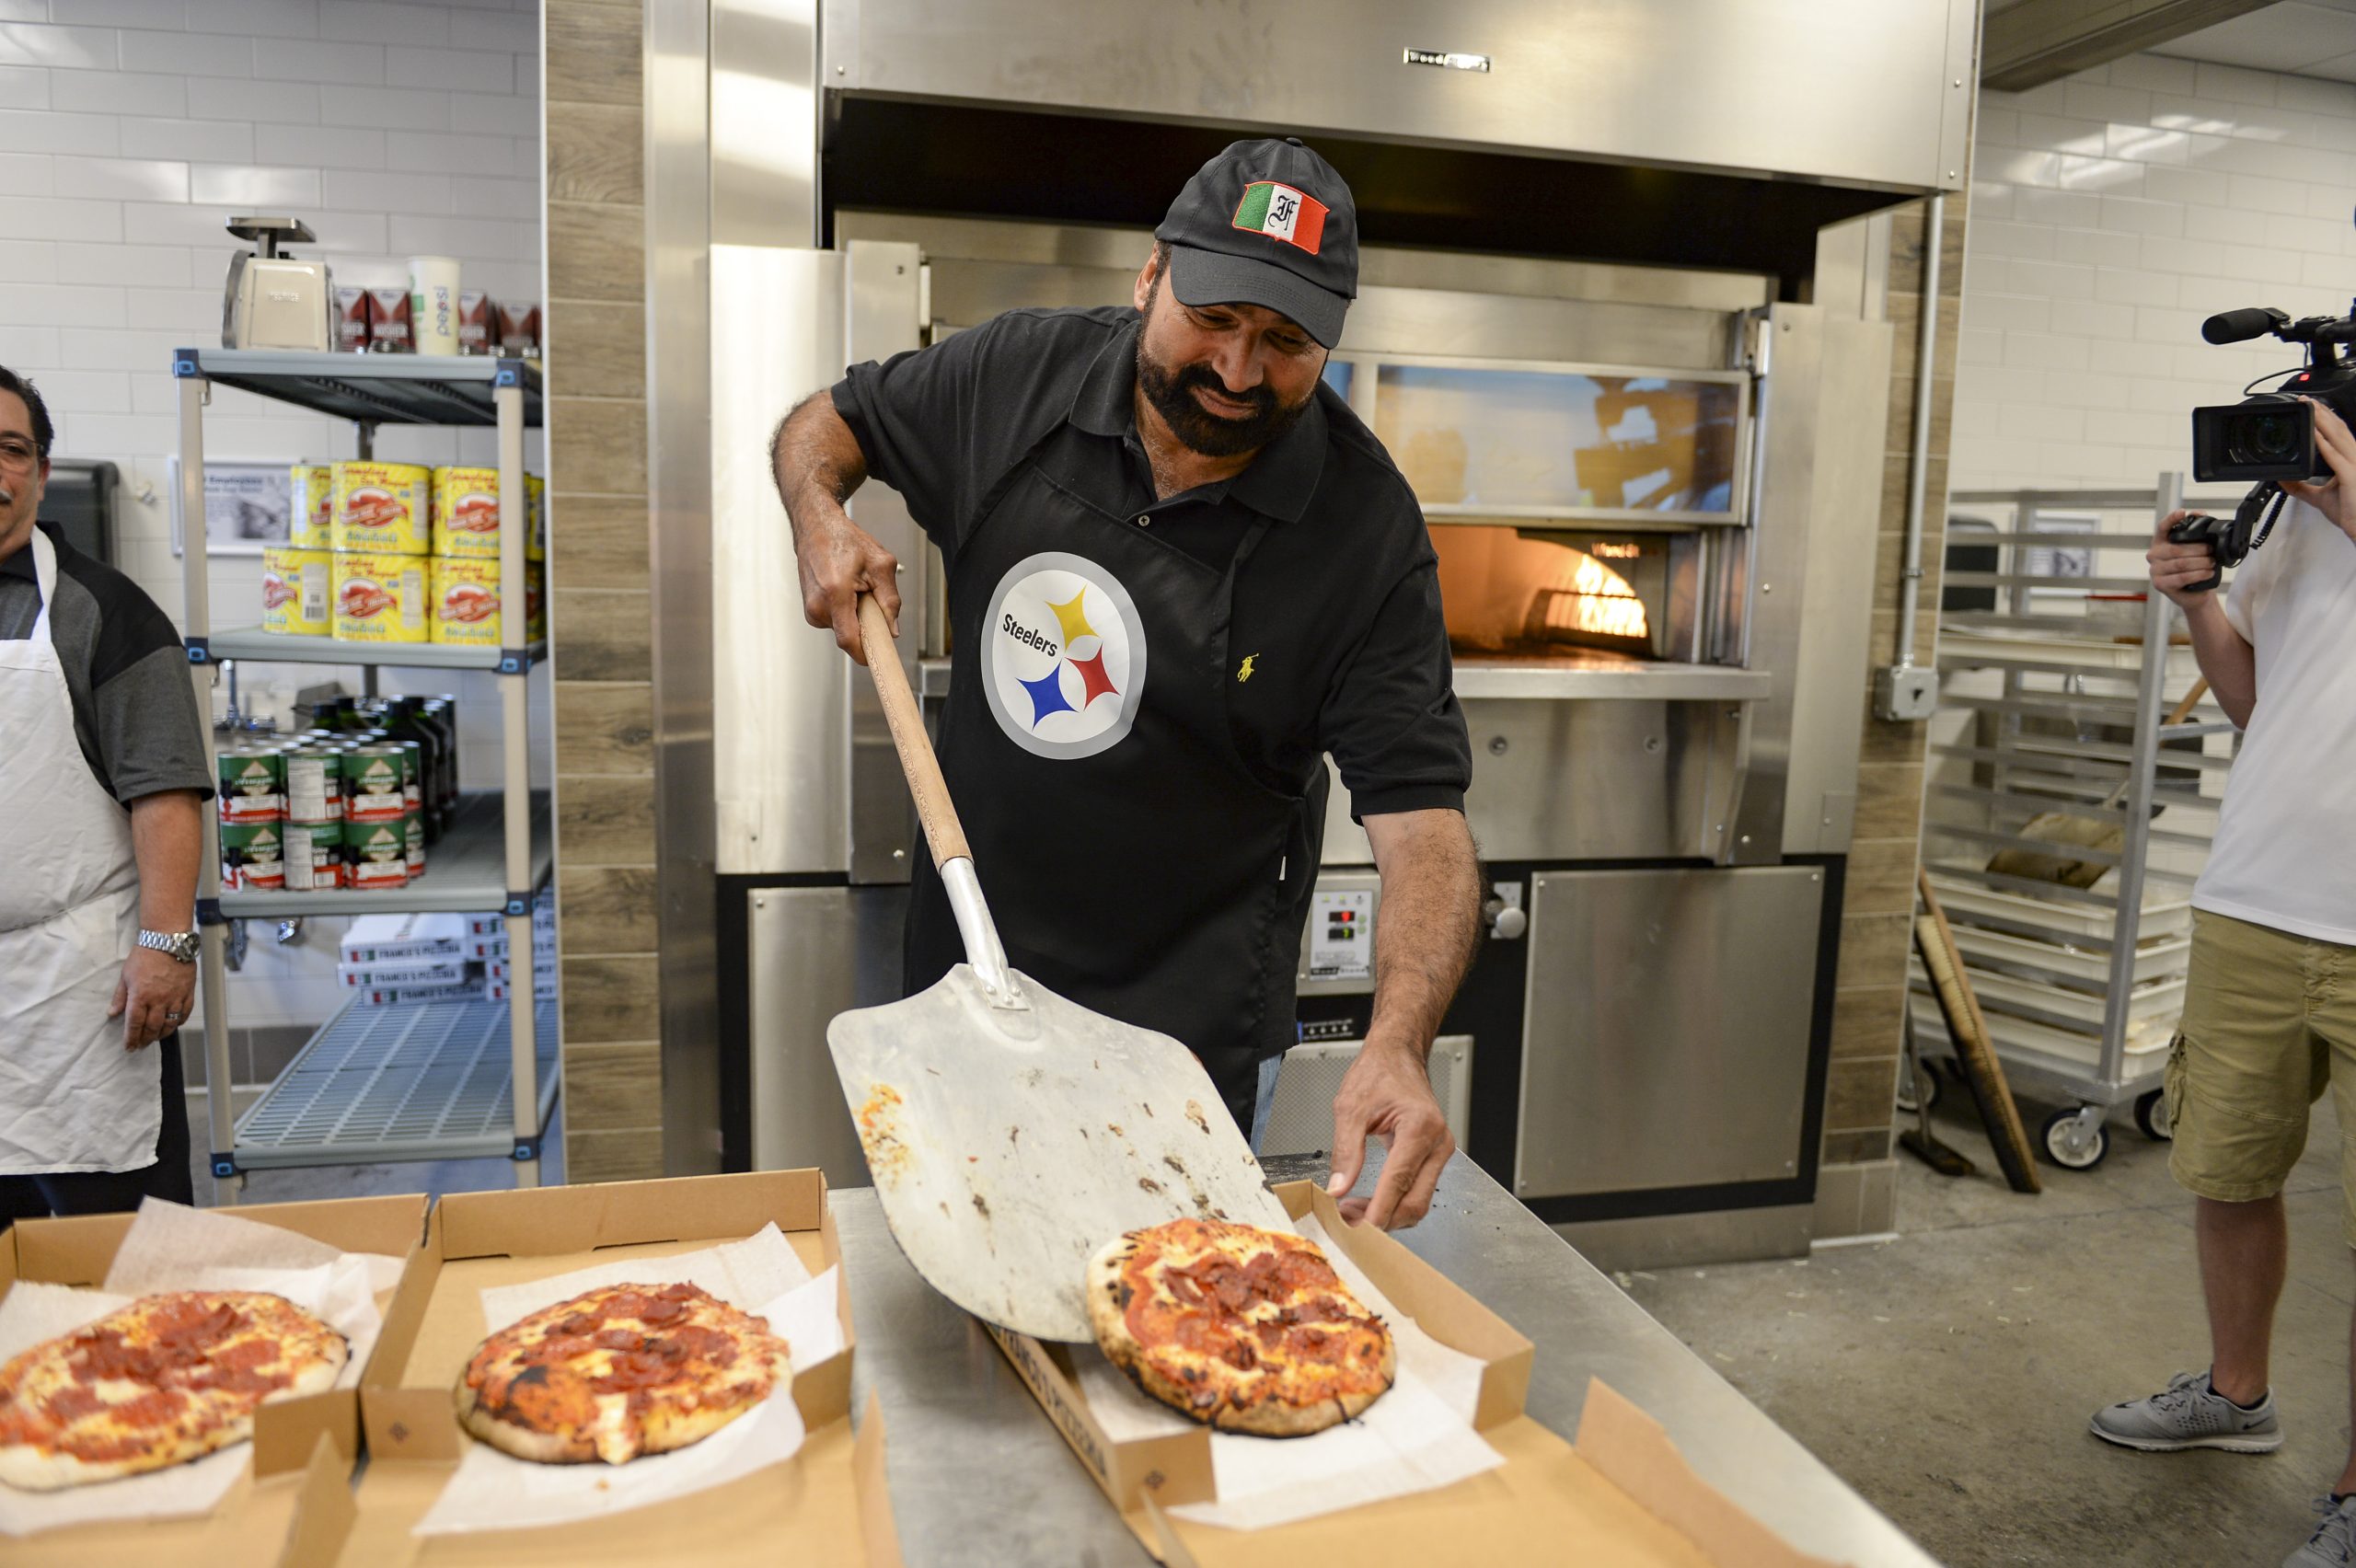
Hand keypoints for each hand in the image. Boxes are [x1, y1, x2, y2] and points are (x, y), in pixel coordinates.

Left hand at [110, 947, 192, 1051]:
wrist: (167, 941)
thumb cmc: (144, 956)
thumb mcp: (125, 976)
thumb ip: (120, 997)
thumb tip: (112, 1014)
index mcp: (140, 996)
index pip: (134, 1024)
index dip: (131, 1038)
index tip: (129, 1047)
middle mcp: (158, 1000)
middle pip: (152, 1027)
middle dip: (145, 1039)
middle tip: (141, 1045)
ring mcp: (175, 997)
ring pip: (170, 1023)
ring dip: (162, 1034)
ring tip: (156, 1037)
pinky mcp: (187, 992)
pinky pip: (185, 1013)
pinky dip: (179, 1022)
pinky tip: (173, 1025)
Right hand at [794, 500, 899, 663]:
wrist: (815, 526)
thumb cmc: (845, 540)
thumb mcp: (880, 564)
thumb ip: (890, 600)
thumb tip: (892, 629)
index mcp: (834, 594)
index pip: (849, 640)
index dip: (866, 654)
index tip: (880, 660)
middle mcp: (817, 606)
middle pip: (849, 636)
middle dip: (866, 625)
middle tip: (870, 597)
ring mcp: (810, 610)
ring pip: (843, 629)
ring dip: (856, 616)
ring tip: (855, 587)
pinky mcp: (809, 611)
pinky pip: (835, 621)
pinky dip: (846, 611)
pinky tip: (845, 589)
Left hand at [1325, 1040, 1455, 1229]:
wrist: (1397, 1057)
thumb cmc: (1379, 1073)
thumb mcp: (1351, 1107)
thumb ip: (1346, 1151)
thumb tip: (1338, 1188)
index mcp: (1420, 1127)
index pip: (1399, 1182)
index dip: (1378, 1211)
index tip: (1359, 1231)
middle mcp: (1437, 1143)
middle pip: (1415, 1202)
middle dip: (1382, 1219)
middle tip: (1348, 1223)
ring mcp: (1439, 1152)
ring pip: (1418, 1202)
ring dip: (1387, 1214)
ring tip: (1353, 1211)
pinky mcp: (1433, 1157)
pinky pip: (1417, 1191)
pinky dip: (1394, 1203)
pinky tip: (1369, 1201)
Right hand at [2147, 510, 2220, 609]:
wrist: (2194, 594)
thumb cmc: (2193, 569)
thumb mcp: (2195, 549)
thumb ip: (2196, 532)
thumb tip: (2200, 514)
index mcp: (2160, 542)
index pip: (2163, 527)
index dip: (2172, 519)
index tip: (2182, 513)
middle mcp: (2154, 555)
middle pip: (2176, 549)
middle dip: (2198, 549)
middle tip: (2211, 551)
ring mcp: (2155, 570)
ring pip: (2181, 563)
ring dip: (2201, 562)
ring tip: (2211, 563)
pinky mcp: (2160, 584)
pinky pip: (2182, 577)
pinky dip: (2198, 574)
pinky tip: (2208, 572)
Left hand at [2284, 397, 2355, 544]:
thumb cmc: (2351, 512)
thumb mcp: (2320, 498)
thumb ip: (2302, 488)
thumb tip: (2284, 480)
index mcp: (2351, 460)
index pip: (2338, 434)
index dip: (2326, 419)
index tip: (2312, 407)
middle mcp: (2355, 458)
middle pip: (2339, 429)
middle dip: (2323, 412)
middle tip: (2306, 399)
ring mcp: (2355, 465)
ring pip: (2338, 437)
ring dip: (2322, 421)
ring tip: (2309, 407)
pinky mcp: (2351, 476)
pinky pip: (2336, 456)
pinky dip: (2324, 444)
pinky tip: (2315, 434)